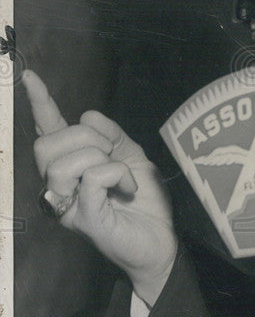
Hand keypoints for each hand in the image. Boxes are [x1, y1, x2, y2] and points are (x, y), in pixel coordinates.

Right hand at [23, 70, 177, 306]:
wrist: (162, 239)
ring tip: (121, 176)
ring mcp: (67, 205)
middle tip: (111, 155)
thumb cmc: (144, 201)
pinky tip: (127, 188)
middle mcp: (60, 186)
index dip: (39, 103)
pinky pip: (91, 178)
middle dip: (85, 138)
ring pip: (64, 162)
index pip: (48, 131)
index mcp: (71, 166)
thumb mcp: (132, 156)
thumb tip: (86, 116)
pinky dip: (116, 174)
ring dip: (101, 159)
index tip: (30, 76)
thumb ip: (110, 135)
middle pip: (49, 144)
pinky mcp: (83, 220)